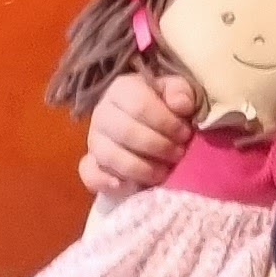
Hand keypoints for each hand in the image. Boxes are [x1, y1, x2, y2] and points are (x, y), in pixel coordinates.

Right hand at [82, 66, 197, 199]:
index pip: (140, 105)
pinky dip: (106, 182)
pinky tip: (128, 186)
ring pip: (108, 155)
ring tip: (163, 172)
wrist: (151, 127)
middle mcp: (102, 112)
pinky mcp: (90, 164)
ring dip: (141, 168)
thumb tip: (180, 105)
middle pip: (125, 132)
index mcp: (122, 90)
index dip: (166, 123)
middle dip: (158, 146)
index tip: (185, 134)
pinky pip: (90, 174)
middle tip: (178, 154)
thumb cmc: (166, 108)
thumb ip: (180, 92)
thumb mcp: (177, 93)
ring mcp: (94, 140)